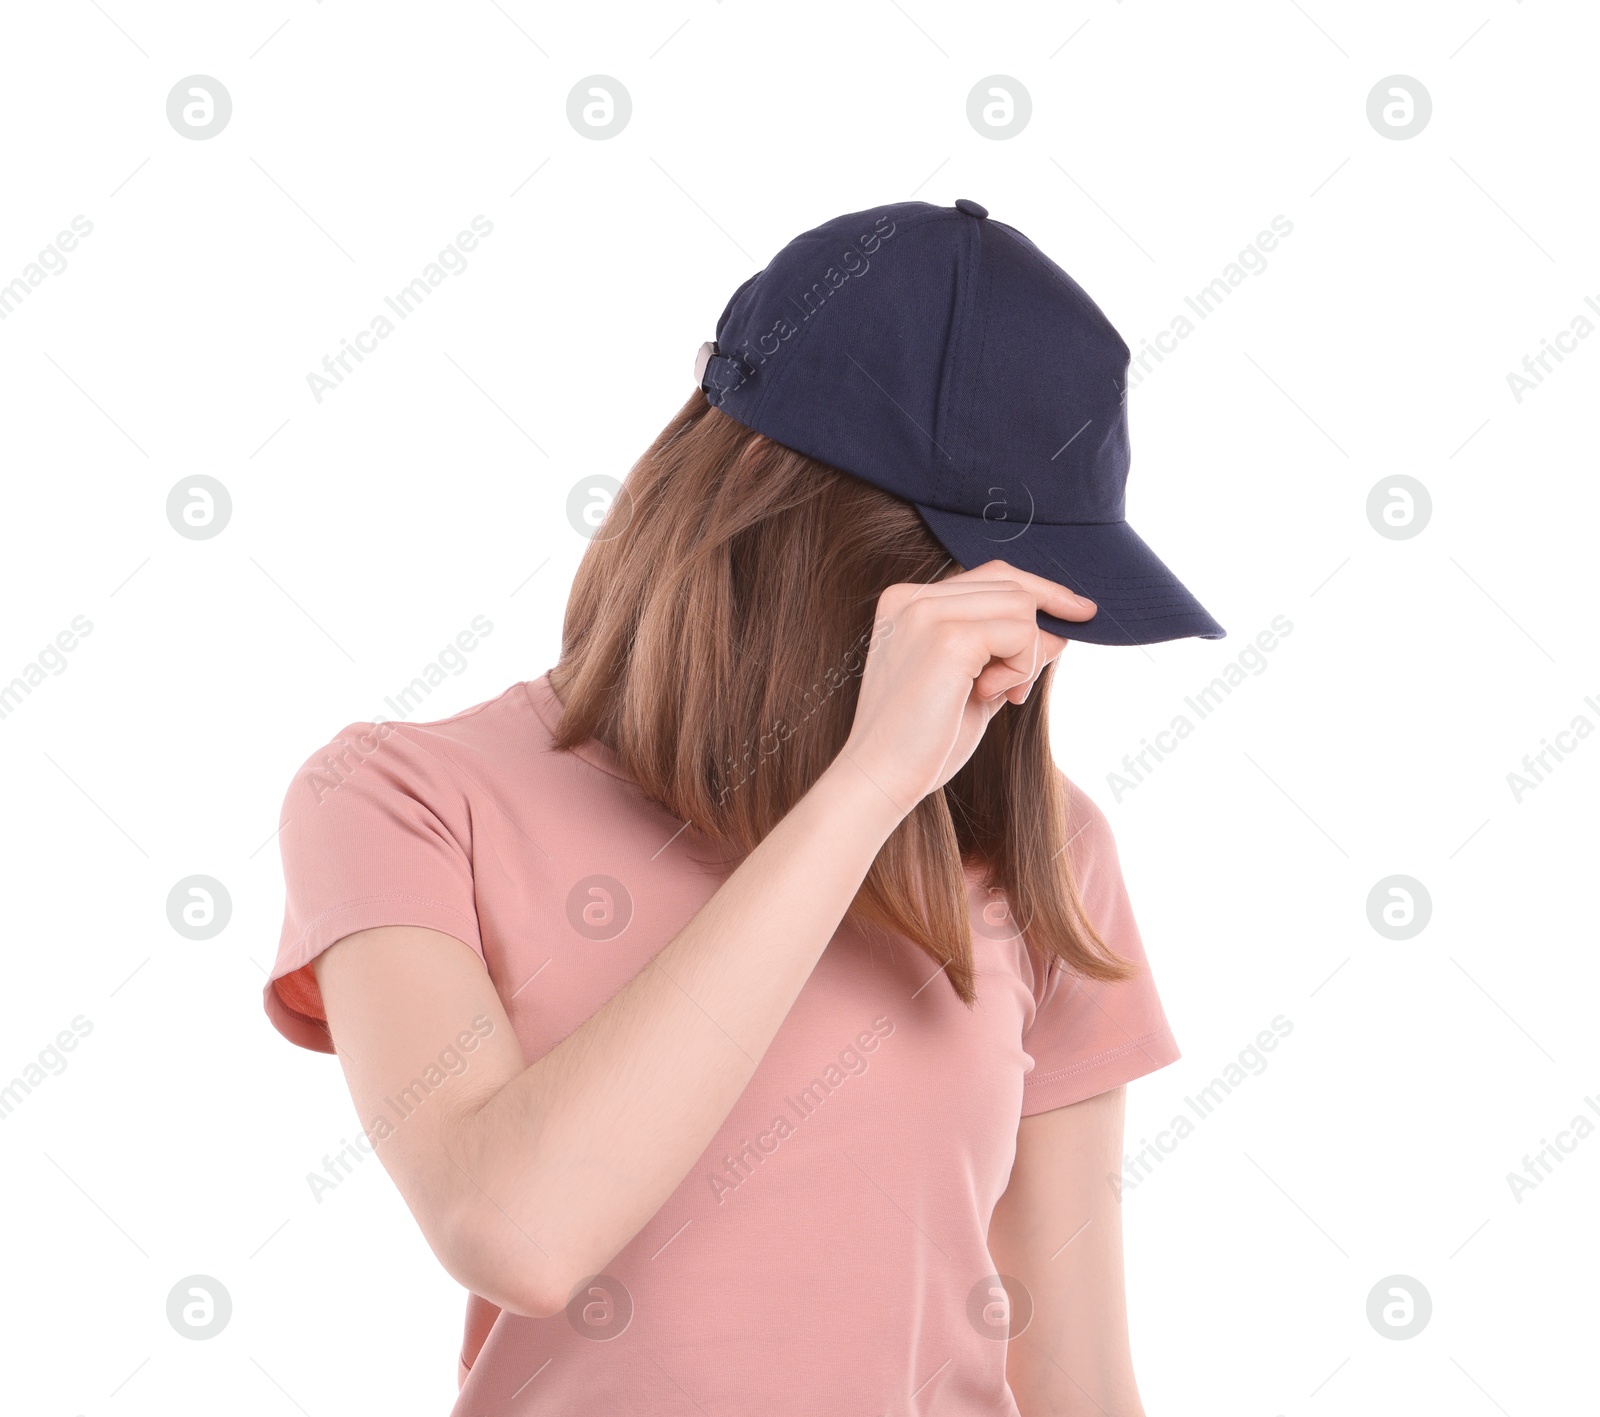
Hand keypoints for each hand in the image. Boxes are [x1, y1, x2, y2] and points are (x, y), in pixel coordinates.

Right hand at [832, 559, 1096, 814]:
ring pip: (1021, 605)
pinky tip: (991, 695)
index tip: (1078, 613)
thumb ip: (1008, 653)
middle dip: (1036, 634)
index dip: (1040, 591)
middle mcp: (913, 597)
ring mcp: (927, 613)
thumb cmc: (921, 742)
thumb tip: (1060, 631)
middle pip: (1011, 583)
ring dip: (1026, 656)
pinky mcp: (949, 638)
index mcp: (907, 603)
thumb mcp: (972, 686)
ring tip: (998, 695)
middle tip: (1018, 691)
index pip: (991, 576)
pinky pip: (1022, 632)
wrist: (880, 777)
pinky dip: (1022, 667)